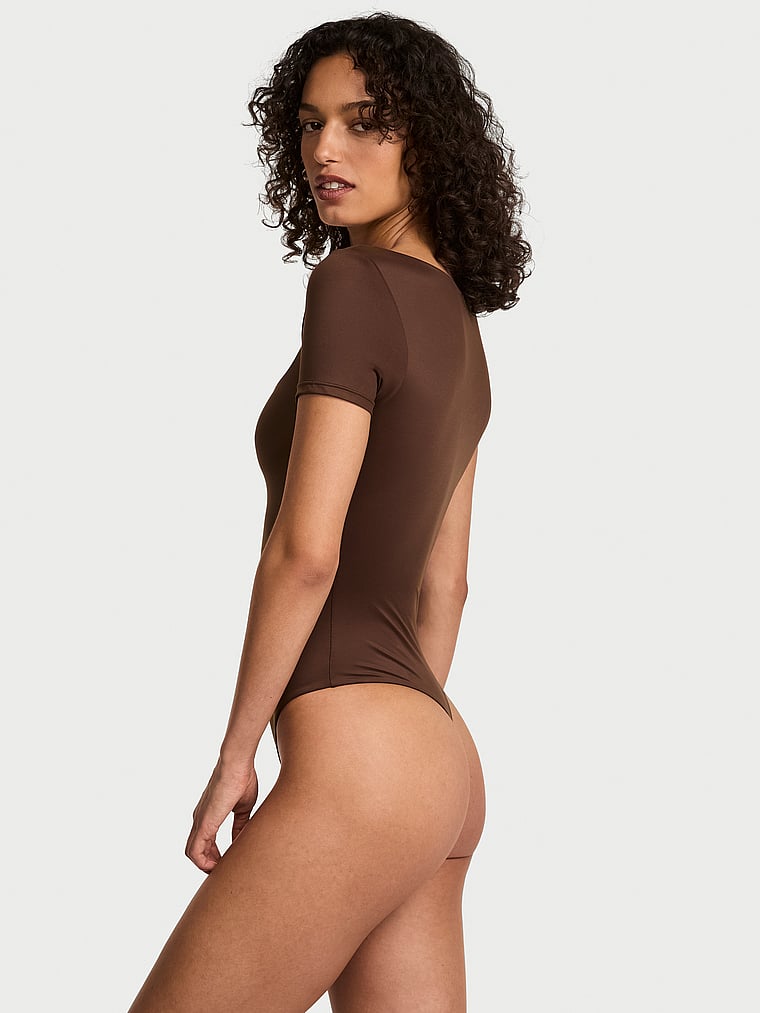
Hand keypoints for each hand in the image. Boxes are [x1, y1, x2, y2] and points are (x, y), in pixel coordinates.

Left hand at [185, 758, 258, 872]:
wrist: (237, 764)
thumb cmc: (242, 778)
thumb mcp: (243, 807)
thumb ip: (239, 825)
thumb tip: (240, 840)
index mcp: (208, 814)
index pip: (204, 842)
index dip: (213, 855)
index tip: (226, 860)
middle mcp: (200, 819)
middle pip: (195, 850)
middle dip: (208, 863)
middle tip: (224, 869)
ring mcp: (200, 821)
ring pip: (192, 853)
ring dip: (205, 865)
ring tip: (221, 871)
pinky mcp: (204, 824)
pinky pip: (195, 851)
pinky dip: (203, 862)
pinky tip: (218, 865)